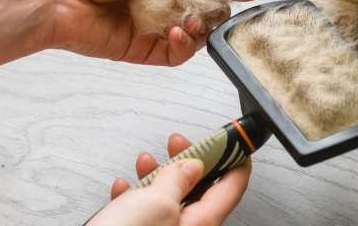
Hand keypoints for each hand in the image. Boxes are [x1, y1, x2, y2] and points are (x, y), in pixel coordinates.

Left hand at [23, 0, 262, 65]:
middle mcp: (158, 2)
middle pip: (204, 9)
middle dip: (217, 8)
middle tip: (222, 5)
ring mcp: (151, 27)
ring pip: (194, 34)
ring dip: (200, 27)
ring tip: (193, 20)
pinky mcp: (140, 51)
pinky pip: (174, 54)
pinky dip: (183, 46)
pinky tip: (177, 33)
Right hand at [88, 133, 250, 225]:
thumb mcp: (157, 202)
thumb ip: (178, 181)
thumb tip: (193, 166)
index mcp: (203, 222)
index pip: (233, 185)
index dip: (234, 158)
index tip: (231, 139)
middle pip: (200, 189)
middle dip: (188, 162)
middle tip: (179, 143)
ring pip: (170, 198)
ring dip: (157, 175)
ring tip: (145, 161)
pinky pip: (146, 213)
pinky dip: (135, 195)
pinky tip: (123, 188)